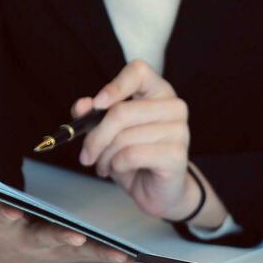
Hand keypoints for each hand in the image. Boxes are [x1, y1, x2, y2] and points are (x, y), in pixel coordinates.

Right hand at [0, 158, 131, 262]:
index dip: (3, 216)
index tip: (11, 212)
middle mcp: (22, 238)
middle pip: (39, 238)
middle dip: (54, 239)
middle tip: (71, 238)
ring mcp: (46, 247)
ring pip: (70, 250)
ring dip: (93, 252)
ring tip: (117, 254)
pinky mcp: (66, 251)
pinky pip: (91, 254)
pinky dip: (111, 257)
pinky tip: (133, 259)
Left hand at [76, 59, 228, 228]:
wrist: (157, 190)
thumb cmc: (135, 157)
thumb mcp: (109, 133)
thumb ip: (94, 115)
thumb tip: (82, 106)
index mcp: (157, 92)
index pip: (138, 71)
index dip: (114, 86)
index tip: (97, 104)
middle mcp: (173, 107)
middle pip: (122, 111)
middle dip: (96, 137)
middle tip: (86, 154)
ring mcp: (179, 130)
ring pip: (124, 137)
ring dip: (104, 156)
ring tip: (103, 165)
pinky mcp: (177, 155)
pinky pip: (132, 155)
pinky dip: (117, 165)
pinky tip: (119, 169)